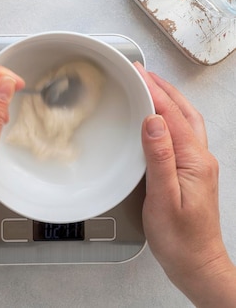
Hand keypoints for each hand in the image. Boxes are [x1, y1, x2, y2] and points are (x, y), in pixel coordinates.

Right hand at [136, 62, 235, 306]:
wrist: (198, 266)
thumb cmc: (180, 240)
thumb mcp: (164, 199)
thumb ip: (159, 158)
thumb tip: (154, 122)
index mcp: (194, 160)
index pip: (172, 116)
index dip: (153, 91)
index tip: (137, 73)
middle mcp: (201, 158)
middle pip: (184, 112)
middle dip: (163, 88)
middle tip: (142, 72)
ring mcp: (199, 164)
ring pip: (186, 121)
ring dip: (169, 100)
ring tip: (150, 87)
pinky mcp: (194, 171)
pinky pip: (183, 134)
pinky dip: (171, 117)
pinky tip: (158, 119)